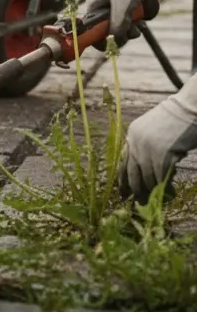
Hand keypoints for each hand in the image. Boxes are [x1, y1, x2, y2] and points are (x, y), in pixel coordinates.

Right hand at [81, 0, 186, 46]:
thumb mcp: (121, 7)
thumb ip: (117, 25)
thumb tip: (116, 41)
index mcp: (94, 4)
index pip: (91, 28)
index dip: (98, 39)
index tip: (109, 47)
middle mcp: (102, 5)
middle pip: (108, 29)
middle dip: (120, 33)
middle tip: (130, 32)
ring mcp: (116, 5)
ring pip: (121, 25)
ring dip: (131, 29)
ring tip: (139, 25)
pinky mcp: (128, 3)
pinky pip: (130, 19)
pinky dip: (136, 22)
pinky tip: (142, 18)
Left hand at [121, 77, 196, 203]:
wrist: (190, 108)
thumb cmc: (179, 120)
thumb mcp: (156, 132)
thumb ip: (148, 147)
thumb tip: (149, 172)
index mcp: (132, 135)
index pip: (123, 162)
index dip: (123, 179)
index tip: (123, 193)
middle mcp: (135, 142)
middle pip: (132, 173)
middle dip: (136, 191)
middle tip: (140, 204)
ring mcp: (148, 149)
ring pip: (147, 178)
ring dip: (154, 192)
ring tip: (162, 200)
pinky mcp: (162, 155)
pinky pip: (161, 178)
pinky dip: (166, 188)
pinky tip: (171, 193)